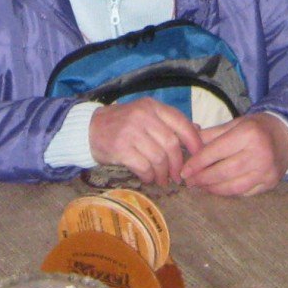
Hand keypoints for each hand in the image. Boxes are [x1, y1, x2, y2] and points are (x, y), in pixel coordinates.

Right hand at [88, 97, 204, 184]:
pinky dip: (149, 176)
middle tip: (177, 176)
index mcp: (152, 107)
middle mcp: (143, 116)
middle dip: (177, 164)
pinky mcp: (120, 148)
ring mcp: (131, 132)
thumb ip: (169, 122)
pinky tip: (148, 178)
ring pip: (158, 158)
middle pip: (171, 144)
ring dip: (163, 173)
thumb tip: (198, 130)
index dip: (193, 141)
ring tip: (162, 180)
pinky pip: (143, 167)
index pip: (181, 122)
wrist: (89, 129)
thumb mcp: (146, 115)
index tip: (198, 156)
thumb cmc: (122, 124)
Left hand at [182, 112, 287, 196]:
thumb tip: (186, 142)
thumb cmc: (256, 128)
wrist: (287, 137)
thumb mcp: (234, 124)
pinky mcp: (270, 183)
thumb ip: (211, 135)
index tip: (184, 170)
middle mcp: (259, 153)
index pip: (216, 151)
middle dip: (202, 178)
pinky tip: (217, 189)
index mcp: (248, 133)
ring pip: (233, 186)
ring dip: (213, 189)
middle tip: (189, 182)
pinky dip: (228, 192)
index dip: (197, 163)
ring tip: (201, 186)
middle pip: (223, 171)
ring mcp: (266, 171)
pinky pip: (244, 192)